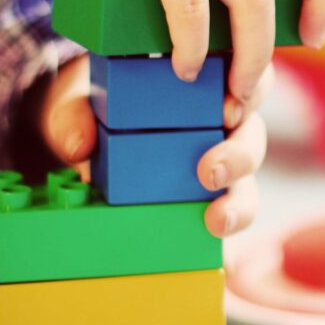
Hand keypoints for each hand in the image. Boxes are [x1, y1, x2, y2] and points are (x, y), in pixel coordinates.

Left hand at [38, 55, 271, 236]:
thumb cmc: (96, 105)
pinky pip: (233, 210)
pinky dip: (230, 224)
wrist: (85, 138)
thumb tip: (78, 145)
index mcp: (204, 80)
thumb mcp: (79, 101)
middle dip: (241, 154)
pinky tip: (221, 246)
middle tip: (211, 171)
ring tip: (217, 219)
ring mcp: (221, 159)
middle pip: (252, 132)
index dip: (250, 92)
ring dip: (240, 200)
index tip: (226, 111)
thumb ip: (72, 114)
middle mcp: (221, 120)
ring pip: (248, 178)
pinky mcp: (212, 194)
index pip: (245, 78)